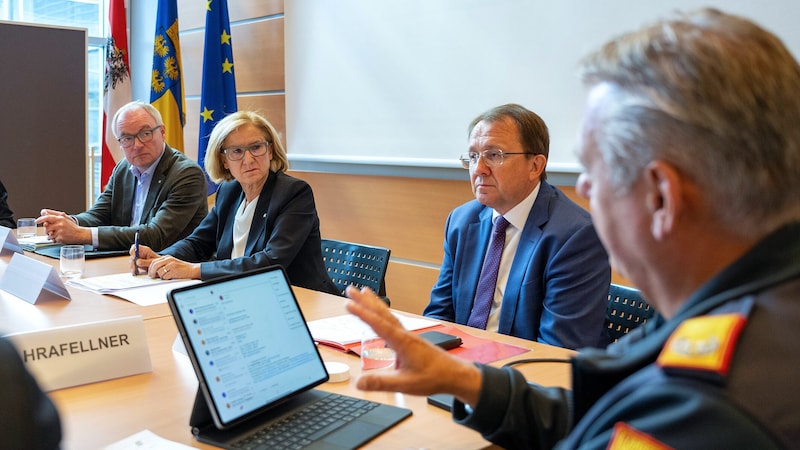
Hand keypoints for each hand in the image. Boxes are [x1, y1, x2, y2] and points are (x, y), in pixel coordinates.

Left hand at [36, 209, 89, 243]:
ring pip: (49, 235)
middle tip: (50, 231)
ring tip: (55, 235)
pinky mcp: (60, 238)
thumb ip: (55, 218)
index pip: (47, 217)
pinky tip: (60, 238)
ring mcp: (60, 231)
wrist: (80, 234)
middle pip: (46, 228)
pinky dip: (55, 240)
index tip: (36, 221)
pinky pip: (53, 239)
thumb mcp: (65, 220)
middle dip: (46, 231)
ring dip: (50, 236)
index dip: (41, 219)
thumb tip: (45, 219)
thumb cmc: (72, 227)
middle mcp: (59, 224)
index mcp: (60, 219)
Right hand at [129, 244, 159, 275]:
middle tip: (134, 268)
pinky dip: (133, 270)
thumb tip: (137, 262)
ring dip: (132, 267)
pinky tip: (136, 273)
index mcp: (144, 250)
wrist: (160, 267)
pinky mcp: (137, 264)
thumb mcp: (152, 262)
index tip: (134, 257)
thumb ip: (145, 262)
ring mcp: (138, 258)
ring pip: (131, 261)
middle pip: (132, 255)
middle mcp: (140, 253)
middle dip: (132, 262)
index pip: (135, 247)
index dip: (133, 251)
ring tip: (135, 272)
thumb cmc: (158, 262)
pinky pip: (133, 266)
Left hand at [147, 254, 199, 279]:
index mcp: (167, 257)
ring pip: (159, 271)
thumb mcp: (171, 264)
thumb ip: (163, 265)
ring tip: (165, 277)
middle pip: (155, 265)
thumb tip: (152, 271)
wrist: (193, 269)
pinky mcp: (174, 270)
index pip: (154, 261)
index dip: (150, 268)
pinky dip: (166, 278)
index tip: (150, 273)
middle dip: (152, 272)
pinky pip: (165, 276)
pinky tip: (170, 277)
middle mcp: (169, 259)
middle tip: (152, 277)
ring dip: (160, 276)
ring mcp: (172, 264)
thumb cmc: (182, 268)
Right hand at [345, 286, 481, 405]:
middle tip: (351, 289)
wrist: (454, 375)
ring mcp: (408, 336)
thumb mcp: (405, 383)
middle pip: (382, 313)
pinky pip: (394, 321)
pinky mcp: (411, 340)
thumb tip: (358, 382)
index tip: (349, 304)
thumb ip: (381, 382)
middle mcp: (404, 335)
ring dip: (375, 303)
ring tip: (365, 292)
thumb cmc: (433, 377)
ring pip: (388, 315)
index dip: (362, 313)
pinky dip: (384, 314)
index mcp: (401, 342)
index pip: (378, 324)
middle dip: (365, 301)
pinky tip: (381, 316)